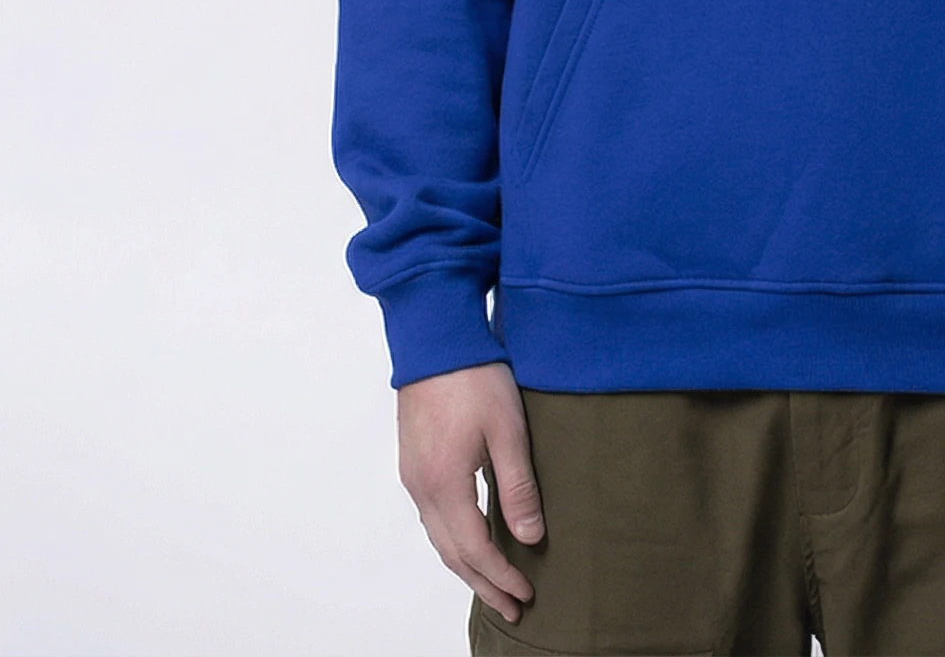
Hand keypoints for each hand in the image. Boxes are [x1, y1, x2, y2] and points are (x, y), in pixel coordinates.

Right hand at [396, 361, 546, 624]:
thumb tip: (530, 539)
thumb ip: (518, 487)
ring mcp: (414, 475)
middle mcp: (422, 488)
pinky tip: (470, 537)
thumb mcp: (507, 430)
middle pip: (451, 553)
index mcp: (445, 485)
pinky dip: (453, 539)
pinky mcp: (414, 460)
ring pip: (439, 537)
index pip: (474, 550)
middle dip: (482, 583)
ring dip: (466, 564)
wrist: (434, 338)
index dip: (500, 577)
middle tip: (512, 606)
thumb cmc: (474, 377)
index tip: (526, 594)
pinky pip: (433, 516)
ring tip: (494, 582)